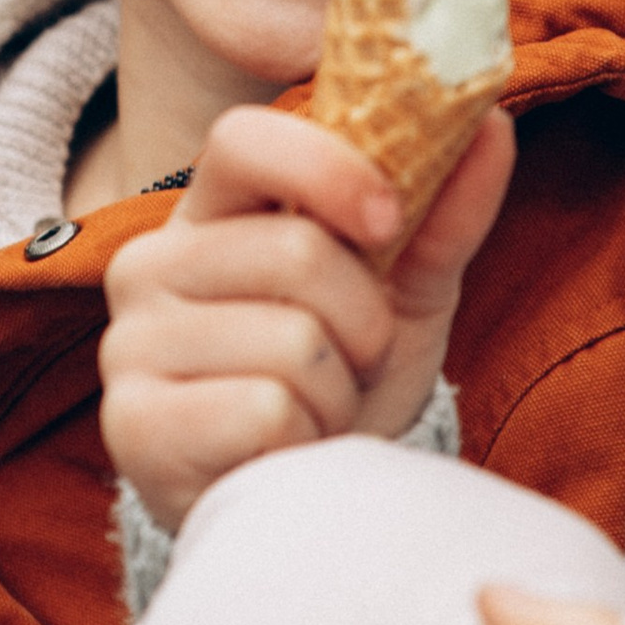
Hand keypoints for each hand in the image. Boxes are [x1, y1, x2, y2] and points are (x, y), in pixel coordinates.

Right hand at [99, 102, 515, 535]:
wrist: (302, 499)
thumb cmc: (344, 373)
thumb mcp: (404, 288)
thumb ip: (444, 210)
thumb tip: (492, 124)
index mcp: (211, 207)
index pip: (244, 138)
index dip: (327, 168)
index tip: (389, 222)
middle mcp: (152, 261)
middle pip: (295, 252)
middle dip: (364, 320)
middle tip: (356, 356)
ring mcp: (131, 343)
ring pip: (292, 342)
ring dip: (339, 390)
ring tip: (318, 408)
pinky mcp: (133, 423)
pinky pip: (266, 411)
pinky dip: (306, 438)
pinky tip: (283, 450)